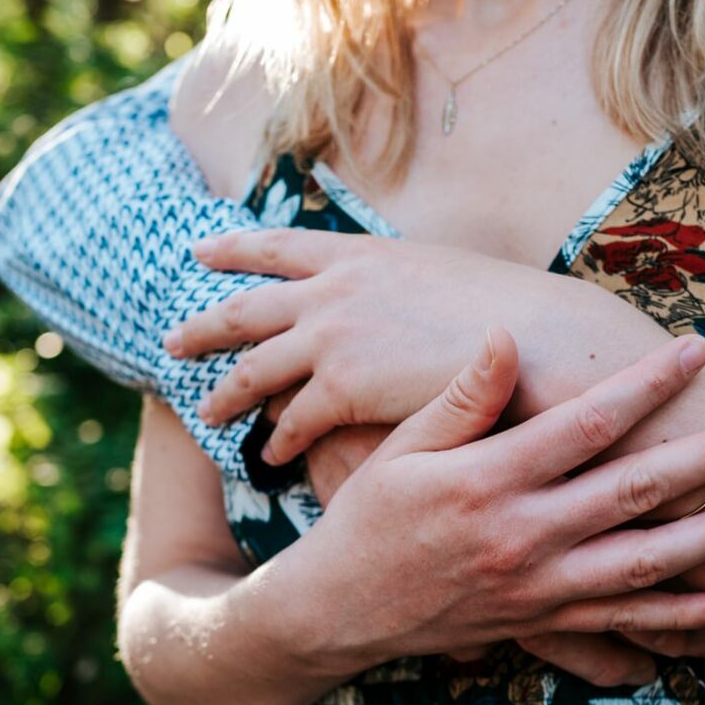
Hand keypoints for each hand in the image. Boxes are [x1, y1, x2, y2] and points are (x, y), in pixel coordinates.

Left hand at [170, 225, 658, 461]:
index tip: (198, 252)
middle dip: (203, 326)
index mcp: (356, 253)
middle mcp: (330, 290)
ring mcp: (331, 338)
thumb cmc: (502, 311)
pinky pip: (289, 422)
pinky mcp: (340, 391)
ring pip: (252, 370)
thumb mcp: (437, 273)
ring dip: (224, 394)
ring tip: (204, 412)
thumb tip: (384, 295)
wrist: (534, 343)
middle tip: (170, 341)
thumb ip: (396, 283)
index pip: (276, 245)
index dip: (234, 248)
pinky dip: (274, 441)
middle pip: (244, 309)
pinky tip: (266, 459)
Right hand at [267, 328, 704, 677]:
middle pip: (637, 492)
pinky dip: (683, 620)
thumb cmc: (369, 513)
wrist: (338, 611)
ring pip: (647, 563)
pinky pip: (624, 623)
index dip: (645, 386)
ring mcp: (539, 588)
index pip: (585, 424)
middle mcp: (523, 538)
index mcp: (488, 481)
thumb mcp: (401, 446)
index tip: (696, 350)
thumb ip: (462, 396)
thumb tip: (509, 336)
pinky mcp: (544, 623)